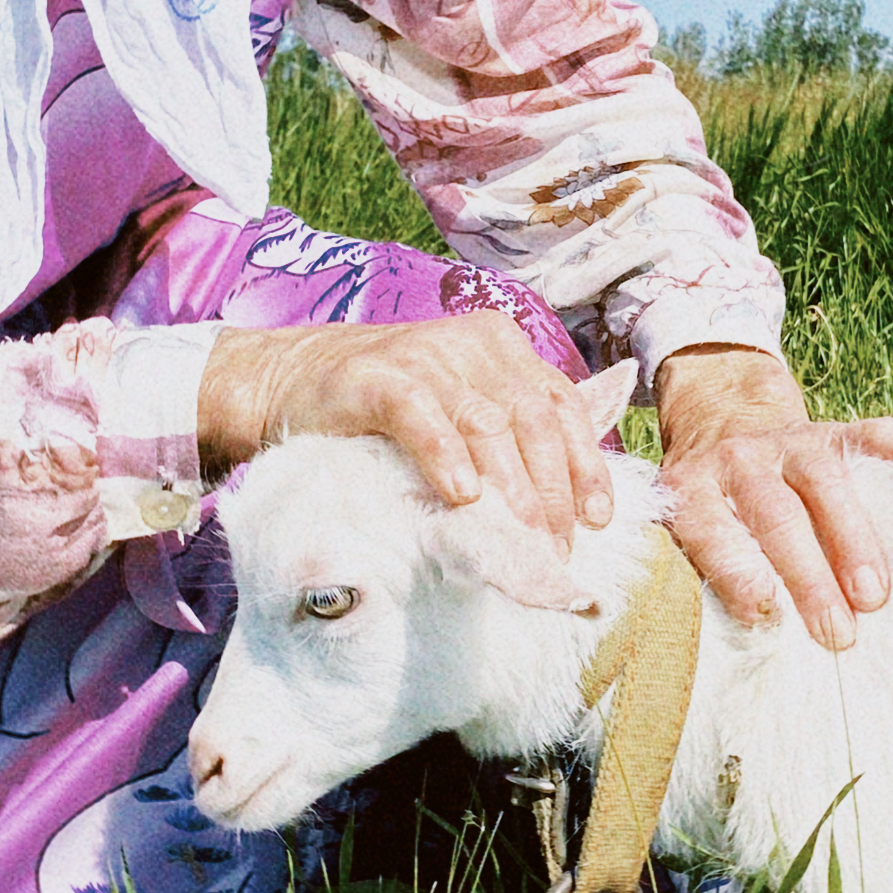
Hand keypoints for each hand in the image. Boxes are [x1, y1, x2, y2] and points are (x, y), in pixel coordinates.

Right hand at [197, 315, 613, 549]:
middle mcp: (471, 345)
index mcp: (504, 348)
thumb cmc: (389, 408)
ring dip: (510, 487)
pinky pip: (423, 417)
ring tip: (520, 536)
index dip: (586, 464)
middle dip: (551, 490)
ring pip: (487, 423)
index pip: (562, 406)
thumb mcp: (461, 410)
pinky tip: (462, 497)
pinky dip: (447, 458)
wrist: (294, 381)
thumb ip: (512, 436)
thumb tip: (578, 501)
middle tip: (555, 547)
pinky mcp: (378, 377)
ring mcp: (426, 355)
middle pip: (532, 420)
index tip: (598, 519)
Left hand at [654, 346, 892, 648]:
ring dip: (854, 540)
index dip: (738, 574)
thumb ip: (718, 575)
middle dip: (809, 577)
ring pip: (825, 482)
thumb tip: (760, 639)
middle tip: (838, 632)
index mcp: (693, 493)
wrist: (721, 426)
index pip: (713, 535)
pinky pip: (871, 437)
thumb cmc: (714, 511)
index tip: (766, 617)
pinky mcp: (831, 430)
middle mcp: (739, 462)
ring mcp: (789, 442)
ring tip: (877, 594)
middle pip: (777, 517)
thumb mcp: (688, 536)